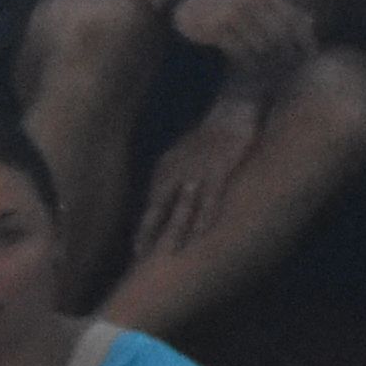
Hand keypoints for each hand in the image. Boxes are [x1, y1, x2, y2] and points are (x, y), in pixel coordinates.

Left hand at [137, 93, 261, 259]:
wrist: (230, 109)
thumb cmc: (208, 135)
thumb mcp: (181, 154)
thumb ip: (171, 176)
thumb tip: (162, 199)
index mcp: (166, 169)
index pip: (150, 204)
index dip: (143, 227)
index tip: (135, 250)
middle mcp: (177, 172)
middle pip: (159, 208)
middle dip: (149, 233)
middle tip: (140, 256)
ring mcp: (197, 172)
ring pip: (183, 206)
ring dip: (175, 230)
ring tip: (168, 253)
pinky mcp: (219, 170)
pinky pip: (211, 197)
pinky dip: (205, 216)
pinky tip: (201, 233)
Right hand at [166, 0, 310, 79]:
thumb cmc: (225, 0)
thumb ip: (281, 9)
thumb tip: (311, 21)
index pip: (292, 19)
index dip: (304, 40)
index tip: (309, 57)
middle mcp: (250, 1)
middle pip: (279, 35)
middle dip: (287, 55)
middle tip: (289, 70)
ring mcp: (232, 13)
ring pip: (261, 46)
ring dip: (267, 62)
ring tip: (271, 72)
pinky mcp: (216, 28)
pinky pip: (240, 51)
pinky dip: (248, 63)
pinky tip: (250, 68)